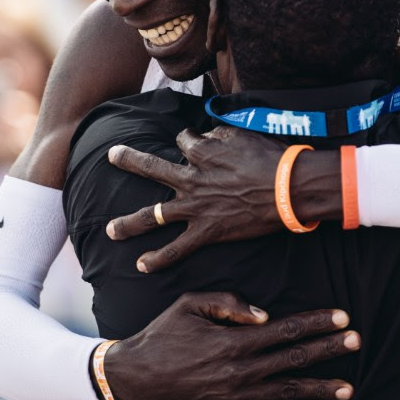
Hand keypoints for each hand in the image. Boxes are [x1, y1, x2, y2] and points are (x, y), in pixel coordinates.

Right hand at [104, 291, 359, 399]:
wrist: (136, 376)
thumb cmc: (163, 334)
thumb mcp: (190, 304)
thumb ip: (230, 304)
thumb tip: (265, 316)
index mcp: (234, 341)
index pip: (286, 330)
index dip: (315, 322)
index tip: (341, 316)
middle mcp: (241, 370)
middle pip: (295, 358)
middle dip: (328, 349)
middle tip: (356, 340)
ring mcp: (237, 396)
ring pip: (287, 392)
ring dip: (319, 388)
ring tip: (349, 388)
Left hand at [107, 127, 286, 267]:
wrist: (288, 188)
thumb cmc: (271, 158)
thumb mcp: (243, 134)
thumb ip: (220, 135)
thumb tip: (209, 136)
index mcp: (202, 151)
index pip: (183, 141)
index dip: (190, 142)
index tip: (197, 144)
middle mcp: (191, 178)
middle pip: (151, 168)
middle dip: (129, 160)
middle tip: (112, 155)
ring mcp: (195, 207)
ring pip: (153, 215)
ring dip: (129, 223)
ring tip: (111, 230)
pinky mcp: (207, 231)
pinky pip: (177, 248)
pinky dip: (159, 259)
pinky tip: (141, 265)